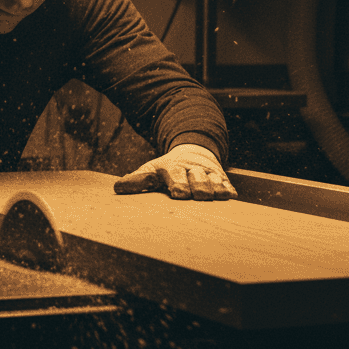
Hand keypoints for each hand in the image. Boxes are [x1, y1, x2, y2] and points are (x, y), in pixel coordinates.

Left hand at [113, 144, 236, 200]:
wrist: (194, 152)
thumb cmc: (168, 169)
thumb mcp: (152, 170)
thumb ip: (138, 180)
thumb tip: (117, 188)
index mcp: (174, 168)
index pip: (177, 176)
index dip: (178, 184)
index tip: (178, 192)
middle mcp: (193, 169)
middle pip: (199, 179)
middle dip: (199, 186)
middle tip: (200, 195)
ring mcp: (209, 174)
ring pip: (215, 181)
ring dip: (216, 188)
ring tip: (218, 196)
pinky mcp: (222, 179)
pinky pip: (228, 185)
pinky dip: (228, 190)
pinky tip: (230, 196)